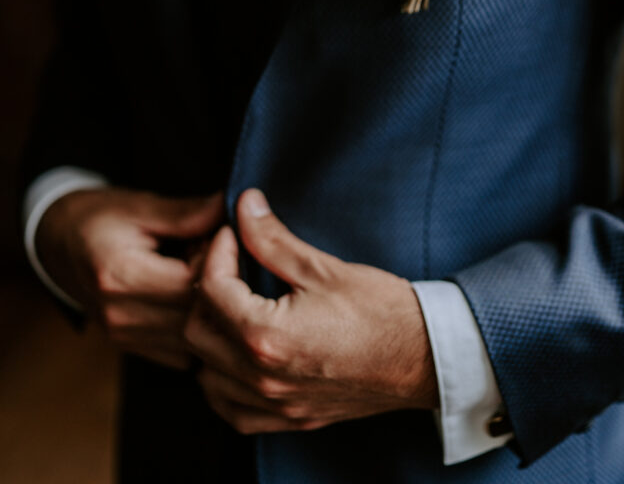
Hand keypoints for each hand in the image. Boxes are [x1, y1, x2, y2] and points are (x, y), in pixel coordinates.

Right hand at [36, 187, 224, 368]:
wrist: (59, 245)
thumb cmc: (100, 219)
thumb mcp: (140, 206)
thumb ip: (187, 213)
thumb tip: (230, 207)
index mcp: (119, 275)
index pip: (192, 282)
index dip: (220, 258)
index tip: (224, 234)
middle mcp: (120, 314)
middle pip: (195, 313)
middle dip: (220, 283)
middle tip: (220, 252)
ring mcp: (124, 336)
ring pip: (193, 337)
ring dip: (210, 306)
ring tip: (202, 270)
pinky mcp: (131, 347)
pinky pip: (182, 350)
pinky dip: (196, 326)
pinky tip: (193, 294)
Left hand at [185, 189, 437, 433]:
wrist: (426, 356)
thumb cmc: (382, 309)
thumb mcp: (324, 267)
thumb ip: (272, 238)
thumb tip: (244, 205)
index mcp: (267, 337)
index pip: (211, 289)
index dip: (216, 251)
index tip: (232, 232)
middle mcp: (263, 378)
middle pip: (197, 332)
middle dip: (206, 291)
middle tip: (230, 263)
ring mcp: (276, 404)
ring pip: (206, 375)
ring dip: (210, 337)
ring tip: (234, 306)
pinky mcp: (291, 419)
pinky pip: (232, 410)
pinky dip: (224, 383)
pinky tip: (239, 355)